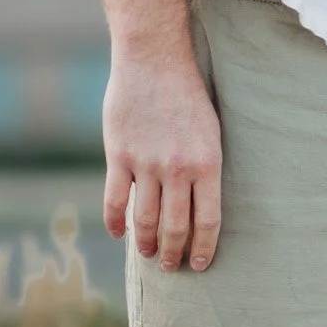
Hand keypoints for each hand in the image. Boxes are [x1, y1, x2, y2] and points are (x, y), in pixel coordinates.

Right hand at [102, 52, 222, 272]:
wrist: (154, 60)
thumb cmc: (188, 95)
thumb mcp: (211, 130)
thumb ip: (204, 167)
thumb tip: (199, 203)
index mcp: (207, 163)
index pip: (208, 220)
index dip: (204, 248)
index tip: (199, 264)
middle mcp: (178, 169)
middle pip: (176, 226)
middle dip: (173, 253)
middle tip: (171, 266)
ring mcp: (146, 164)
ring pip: (145, 219)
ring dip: (146, 243)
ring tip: (148, 254)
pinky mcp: (119, 156)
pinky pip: (115, 200)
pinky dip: (115, 222)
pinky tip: (118, 234)